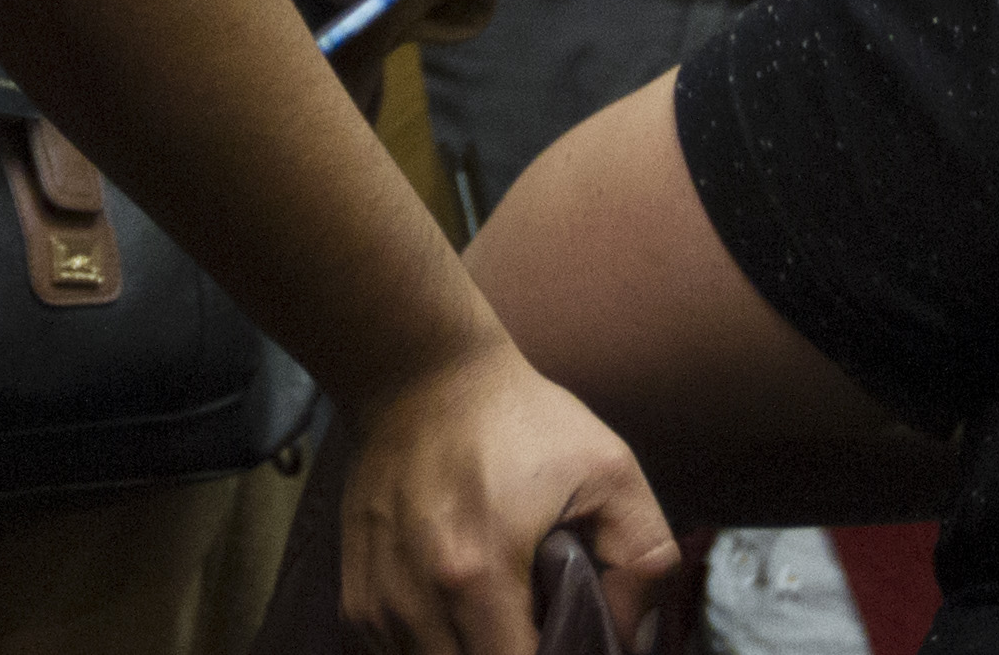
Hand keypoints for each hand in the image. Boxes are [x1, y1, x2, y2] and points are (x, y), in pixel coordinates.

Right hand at [343, 337, 680, 654]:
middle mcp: (416, 602)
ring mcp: (378, 604)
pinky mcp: (357, 598)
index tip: (568, 639)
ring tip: (504, 622)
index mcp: (479, 577)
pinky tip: (463, 620)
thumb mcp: (609, 469)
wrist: (420, 372)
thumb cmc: (520, 420)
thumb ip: (642, 560)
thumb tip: (630, 639)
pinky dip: (434, 653)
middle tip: (542, 632)